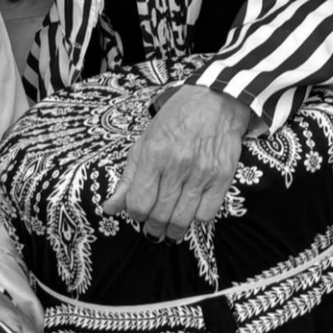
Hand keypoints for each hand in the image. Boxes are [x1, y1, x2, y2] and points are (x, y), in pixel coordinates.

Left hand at [99, 85, 251, 242]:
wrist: (215, 101)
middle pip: (160, 214)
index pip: (139, 202)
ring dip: (173, 231)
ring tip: (169, 231)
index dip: (135, 214)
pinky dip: (196, 219)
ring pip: (183, 219)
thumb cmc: (176, 120)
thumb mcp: (144, 142)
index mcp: (154, 154)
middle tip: (152, 230)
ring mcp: (202, 172)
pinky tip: (190, 212)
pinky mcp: (223, 177)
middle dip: (152, 228)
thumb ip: (128, 178)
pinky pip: (207, 214)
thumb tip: (110, 208)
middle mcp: (178, 165)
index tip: (138, 212)